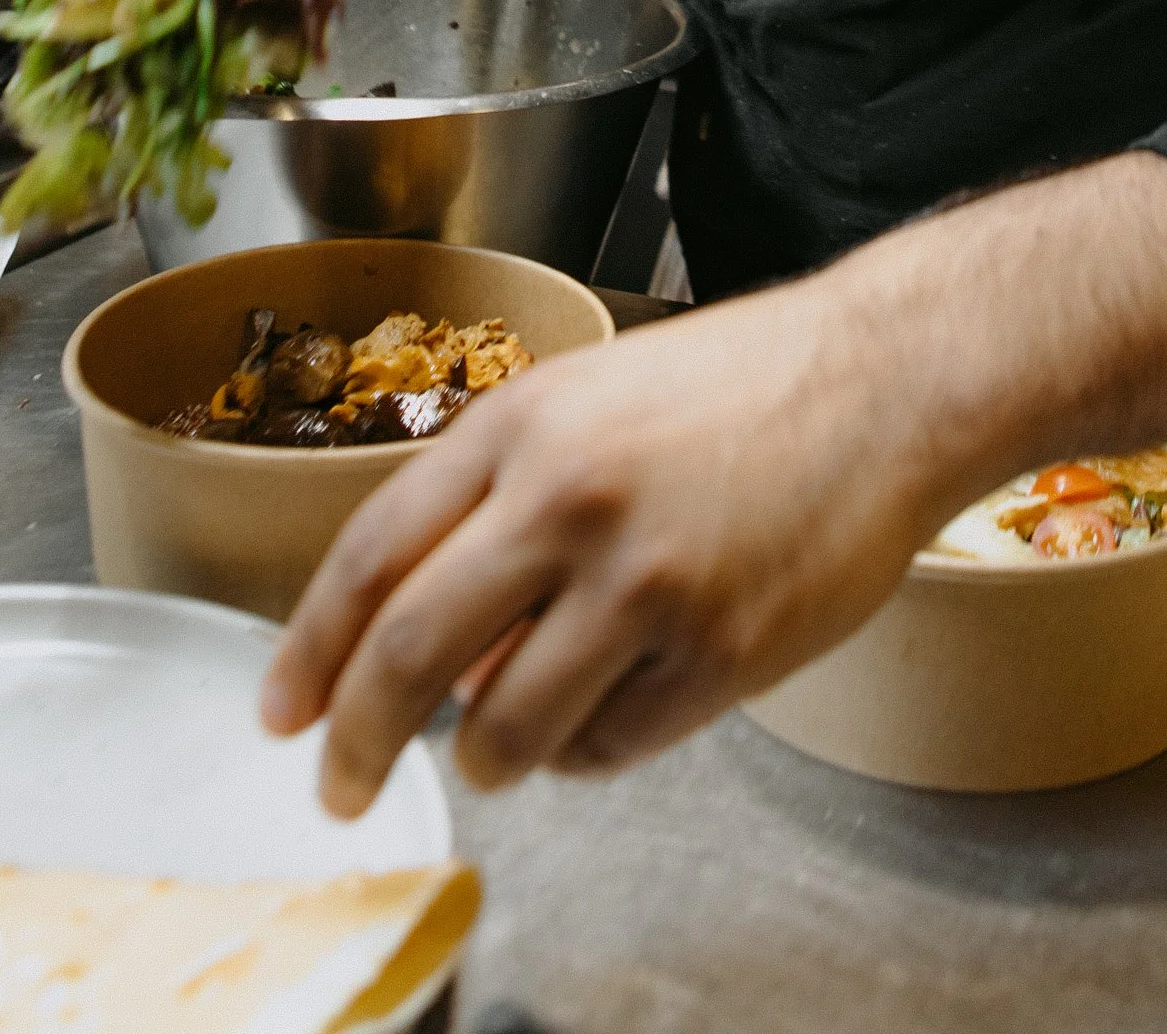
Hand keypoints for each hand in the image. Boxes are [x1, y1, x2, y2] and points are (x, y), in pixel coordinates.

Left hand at [260, 268, 944, 808]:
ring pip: (503, 729)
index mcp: (522, 425)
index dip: (309, 649)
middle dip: (356, 746)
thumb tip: (431, 644)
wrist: (882, 380)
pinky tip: (621, 701)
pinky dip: (592, 749)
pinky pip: (609, 748)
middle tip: (343, 786)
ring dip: (490, 758)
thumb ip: (497, 500)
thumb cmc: (738, 388)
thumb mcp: (590, 402)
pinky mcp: (718, 652)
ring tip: (514, 739)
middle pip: (407, 656)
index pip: (370, 554)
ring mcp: (644, 582)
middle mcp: (567, 501)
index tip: (284, 711)